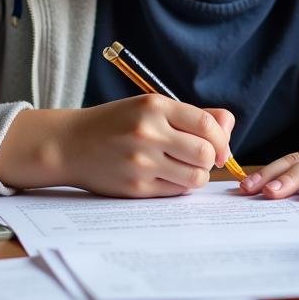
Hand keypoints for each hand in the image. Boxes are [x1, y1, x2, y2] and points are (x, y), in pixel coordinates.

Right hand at [0, 98, 234, 197]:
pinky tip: (165, 176)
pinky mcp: (135, 188)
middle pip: (205, 154)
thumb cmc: (117, 123)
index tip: (221, 148)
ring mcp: (141, 162)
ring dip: (197, 175)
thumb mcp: (151, 107)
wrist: (70, 144)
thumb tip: (228, 128)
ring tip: (183, 169)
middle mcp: (148, 133)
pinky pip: (176, 192)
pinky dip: (179, 186)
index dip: (222, 140)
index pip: (207, 125)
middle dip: (211, 159)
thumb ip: (192, 115)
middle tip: (201, 159)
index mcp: (155, 107)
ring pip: (195, 177)